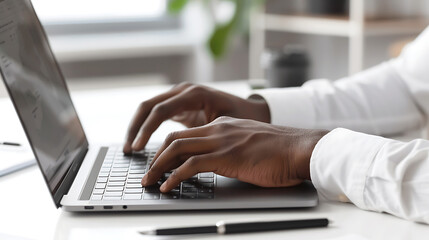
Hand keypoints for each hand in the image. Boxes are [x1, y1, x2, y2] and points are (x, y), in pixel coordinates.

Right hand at [123, 83, 269, 152]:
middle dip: (136, 128)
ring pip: (149, 109)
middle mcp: (183, 91)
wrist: (252, 110)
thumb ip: (202, 135)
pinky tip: (142, 143)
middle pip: (148, 106)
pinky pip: (157, 114)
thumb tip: (181, 155)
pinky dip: (147, 128)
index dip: (147, 129)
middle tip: (129, 149)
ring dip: (137, 127)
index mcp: (194, 94)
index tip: (139, 147)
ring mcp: (180, 96)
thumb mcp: (224, 125)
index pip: (161, 110)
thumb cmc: (242, 118)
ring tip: (130, 148)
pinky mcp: (179, 105)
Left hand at [141, 116, 328, 191]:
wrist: (301, 149)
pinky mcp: (226, 156)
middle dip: (156, 156)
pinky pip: (190, 165)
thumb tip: (219, 163)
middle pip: (175, 139)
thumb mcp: (250, 144)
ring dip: (158, 166)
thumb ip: (231, 148)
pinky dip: (174, 177)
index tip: (159, 163)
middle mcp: (218, 129)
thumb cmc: (280, 151)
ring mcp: (221, 141)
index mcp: (223, 126)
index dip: (168, 150)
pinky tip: (168, 186)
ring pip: (177, 148)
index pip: (187, 135)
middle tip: (147, 173)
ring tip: (149, 181)